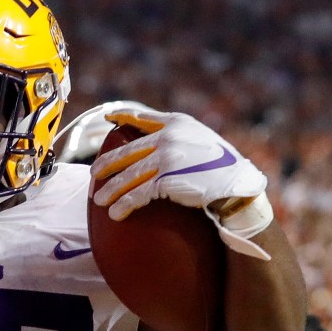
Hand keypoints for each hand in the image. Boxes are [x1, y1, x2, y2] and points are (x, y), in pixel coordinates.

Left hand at [88, 108, 275, 258]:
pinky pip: (138, 194)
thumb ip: (183, 139)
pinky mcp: (166, 180)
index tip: (108, 118)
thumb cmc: (225, 167)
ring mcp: (166, 158)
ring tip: (98, 200)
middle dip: (107, 163)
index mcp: (177, 123)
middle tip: (94, 173)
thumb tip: (165, 145)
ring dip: (111, 189)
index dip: (123, 117)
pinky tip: (115, 214)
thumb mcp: (203, 141)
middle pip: (128, 151)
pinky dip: (124, 204)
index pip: (143, 118)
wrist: (237, 185)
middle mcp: (168, 137)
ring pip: (129, 175)